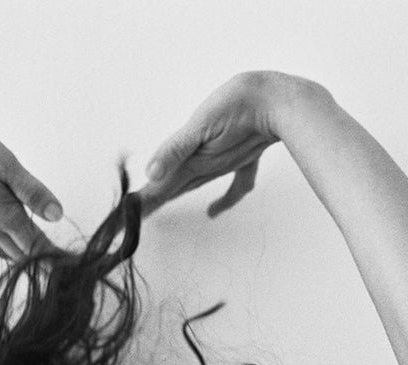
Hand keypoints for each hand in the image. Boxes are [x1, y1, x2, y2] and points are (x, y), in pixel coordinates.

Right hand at [0, 119, 64, 260]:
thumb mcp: (5, 163)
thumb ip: (31, 191)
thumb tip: (57, 214)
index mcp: (7, 216)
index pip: (39, 246)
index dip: (57, 261)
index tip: (73, 274)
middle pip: (25, 255)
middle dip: (45, 265)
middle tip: (64, 275)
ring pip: (7, 252)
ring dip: (25, 260)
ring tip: (42, 265)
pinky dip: (5, 250)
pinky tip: (9, 249)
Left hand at [135, 72, 303, 218]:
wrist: (281, 101)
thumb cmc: (241, 105)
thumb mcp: (201, 124)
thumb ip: (175, 150)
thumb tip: (151, 174)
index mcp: (193, 162)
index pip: (161, 187)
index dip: (143, 203)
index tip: (126, 220)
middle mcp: (206, 167)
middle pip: (171, 189)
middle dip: (151, 203)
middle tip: (131, 219)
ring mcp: (225, 163)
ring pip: (191, 184)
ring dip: (172, 196)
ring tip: (154, 208)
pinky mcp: (243, 157)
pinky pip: (232, 184)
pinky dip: (223, 200)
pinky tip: (213, 212)